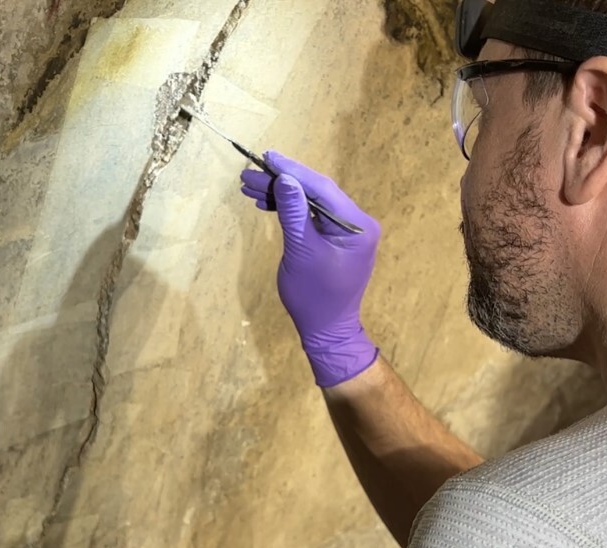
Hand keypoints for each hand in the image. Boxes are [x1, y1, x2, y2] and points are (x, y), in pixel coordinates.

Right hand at [240, 152, 380, 387]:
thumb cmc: (314, 296)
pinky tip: (266, 203)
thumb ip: (294, 213)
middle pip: (316, 192)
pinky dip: (290, 211)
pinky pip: (312, 217)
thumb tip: (285, 179)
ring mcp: (347, 231)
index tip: (267, 157)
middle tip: (249, 174)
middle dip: (282, 182)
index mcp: (357, 225)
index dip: (293, 171)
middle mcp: (357, 223)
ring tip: (249, 187)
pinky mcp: (335, 240)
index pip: (322, 188)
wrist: (327, 331)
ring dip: (282, 195)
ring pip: (311, 203)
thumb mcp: (301, 252)